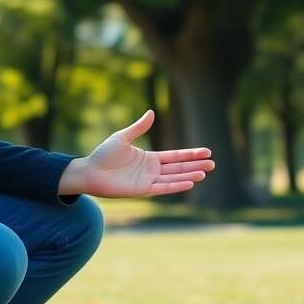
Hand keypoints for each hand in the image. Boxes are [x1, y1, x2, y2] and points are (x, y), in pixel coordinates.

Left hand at [58, 110, 213, 197]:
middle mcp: (152, 171)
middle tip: (213, 164)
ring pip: (174, 178)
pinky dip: (177, 185)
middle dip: (195, 165)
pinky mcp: (143, 190)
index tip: (206, 151)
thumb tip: (152, 112)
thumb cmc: (103, 155)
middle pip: (179, 168)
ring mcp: (148, 181)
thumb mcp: (123, 137)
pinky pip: (163, 187)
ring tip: (205, 172)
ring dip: (190, 175)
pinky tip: (190, 182)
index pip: (175, 156)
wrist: (90, 171)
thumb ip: (139, 127)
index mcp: (149, 158)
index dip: (190, 154)